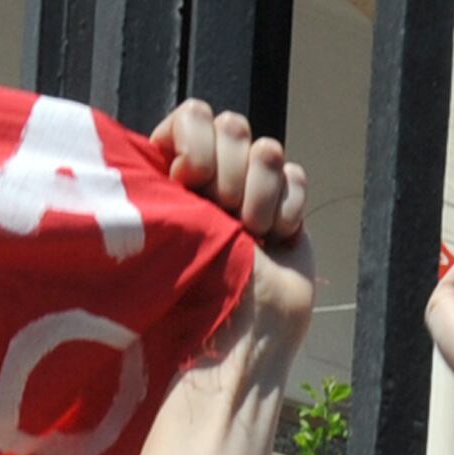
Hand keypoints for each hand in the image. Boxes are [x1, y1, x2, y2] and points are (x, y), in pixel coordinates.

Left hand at [154, 101, 313, 395]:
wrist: (238, 338)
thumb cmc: (184, 298)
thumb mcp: (159, 233)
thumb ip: (157, 183)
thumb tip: (161, 145)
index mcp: (175, 176)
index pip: (191, 117)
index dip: (194, 138)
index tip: (187, 178)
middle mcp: (214, 179)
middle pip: (232, 125)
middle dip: (227, 170)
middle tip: (222, 213)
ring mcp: (253, 193)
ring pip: (267, 149)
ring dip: (257, 195)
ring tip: (251, 236)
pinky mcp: (288, 211)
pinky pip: (296, 178)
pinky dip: (286, 211)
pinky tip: (274, 242)